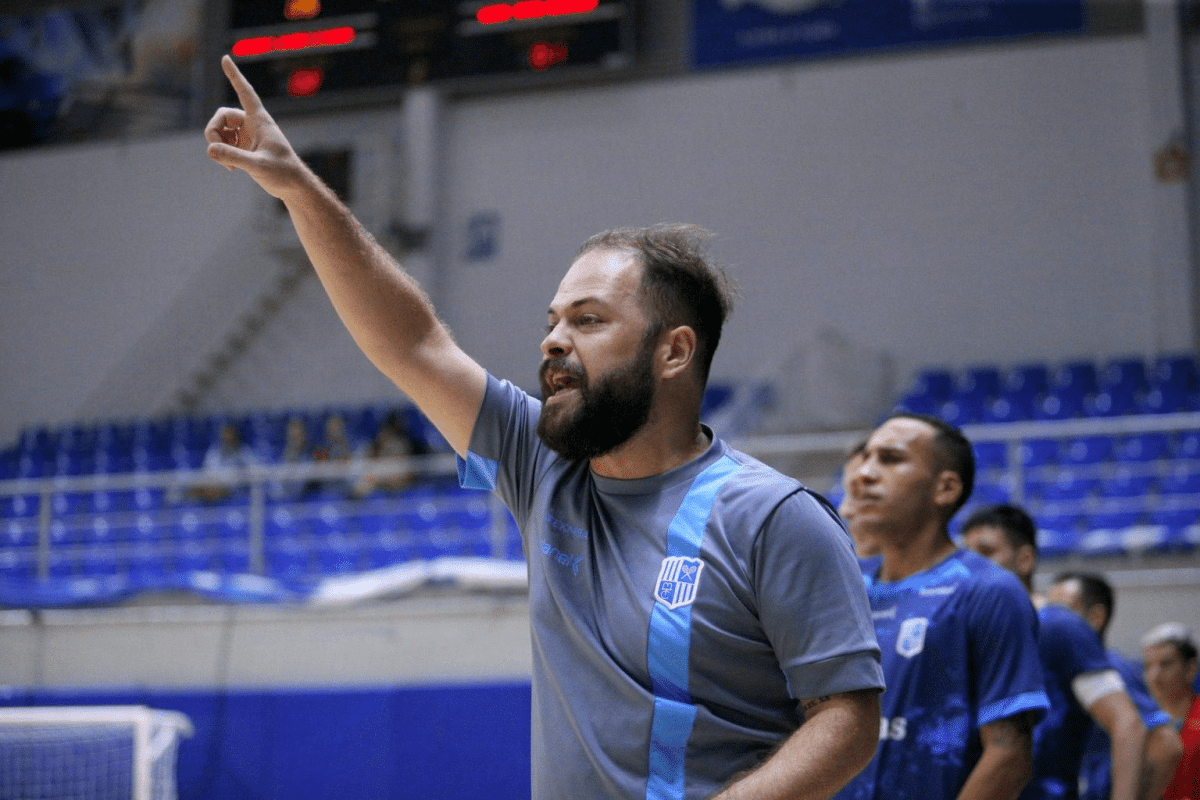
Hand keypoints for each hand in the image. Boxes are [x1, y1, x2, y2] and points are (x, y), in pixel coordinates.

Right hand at [204, 55, 305, 197]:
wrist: (293, 187)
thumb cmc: (282, 173)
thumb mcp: (257, 165)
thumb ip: (233, 157)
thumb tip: (209, 149)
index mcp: (260, 120)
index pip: (245, 92)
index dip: (235, 75)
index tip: (225, 58)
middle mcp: (252, 124)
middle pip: (221, 116)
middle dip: (213, 132)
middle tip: (215, 150)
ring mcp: (247, 136)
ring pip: (220, 131)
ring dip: (217, 145)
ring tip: (229, 165)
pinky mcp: (244, 148)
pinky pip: (223, 144)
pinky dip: (222, 154)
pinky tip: (232, 168)